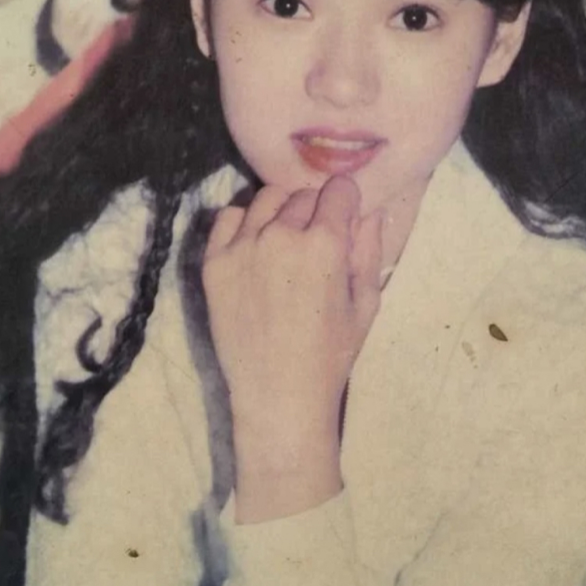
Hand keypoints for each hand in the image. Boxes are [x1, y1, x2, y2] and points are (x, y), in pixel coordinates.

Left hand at [202, 176, 382, 515]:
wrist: (278, 395)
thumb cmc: (331, 356)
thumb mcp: (365, 304)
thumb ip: (368, 251)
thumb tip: (371, 212)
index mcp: (325, 244)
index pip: (339, 190)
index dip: (347, 203)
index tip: (345, 219)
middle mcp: (282, 235)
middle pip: (304, 196)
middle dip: (316, 211)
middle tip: (316, 244)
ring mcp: (243, 247)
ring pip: (267, 200)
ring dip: (282, 212)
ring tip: (285, 243)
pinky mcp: (214, 262)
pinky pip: (228, 218)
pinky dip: (244, 223)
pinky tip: (255, 246)